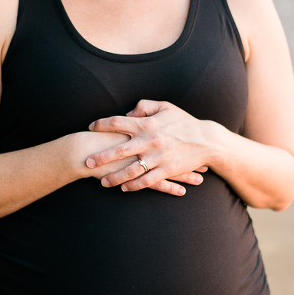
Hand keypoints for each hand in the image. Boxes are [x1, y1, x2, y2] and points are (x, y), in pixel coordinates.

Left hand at [85, 100, 211, 193]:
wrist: (207, 140)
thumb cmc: (184, 122)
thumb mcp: (165, 107)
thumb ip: (145, 106)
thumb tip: (128, 112)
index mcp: (147, 124)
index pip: (118, 122)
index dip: (102, 124)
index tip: (90, 127)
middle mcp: (149, 141)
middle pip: (118, 150)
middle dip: (100, 157)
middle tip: (86, 162)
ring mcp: (157, 157)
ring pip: (129, 170)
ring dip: (114, 177)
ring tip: (102, 182)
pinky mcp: (166, 170)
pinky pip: (145, 181)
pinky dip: (133, 186)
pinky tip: (124, 188)